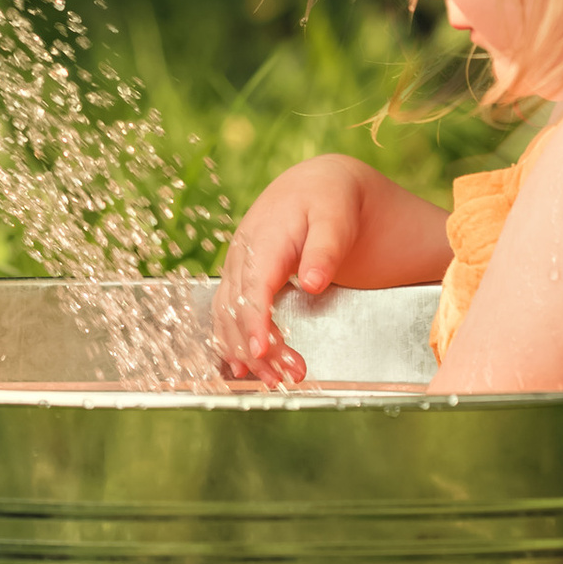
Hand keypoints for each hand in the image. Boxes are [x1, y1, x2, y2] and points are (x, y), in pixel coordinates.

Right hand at [212, 158, 377, 385]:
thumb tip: (312, 284)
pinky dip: (232, 340)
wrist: (315, 185)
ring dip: (244, 350)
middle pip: (237, 308)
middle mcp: (243, 255)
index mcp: (264, 238)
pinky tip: (243, 366)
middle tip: (293, 374)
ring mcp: (238, 266)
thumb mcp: (335, 218)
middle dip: (257, 347)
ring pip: (227, 315)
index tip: (261, 351)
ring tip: (276, 378)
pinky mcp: (241, 277)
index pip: (252, 287)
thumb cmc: (328, 200)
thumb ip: (325, 250)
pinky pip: (227, 312)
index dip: (254, 321)